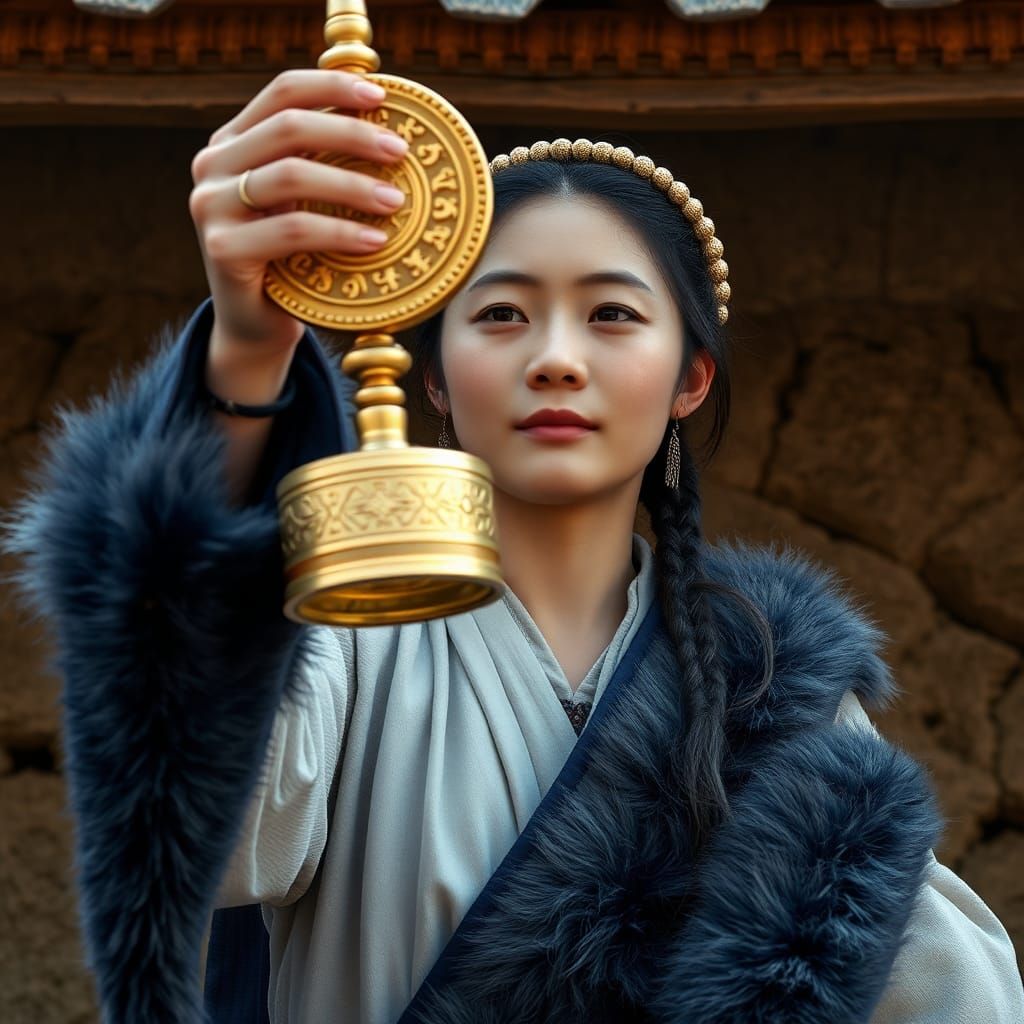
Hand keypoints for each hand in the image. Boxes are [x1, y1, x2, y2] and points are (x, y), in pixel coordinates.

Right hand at [188, 69, 408, 356]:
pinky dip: (340, 233)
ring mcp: (211, 205)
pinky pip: (293, 229)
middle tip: (399, 150)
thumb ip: (320, 164)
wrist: (256, 324)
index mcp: (233, 141)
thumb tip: (387, 129)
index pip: (283, 93)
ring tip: (396, 202)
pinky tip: (375, 241)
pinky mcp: (223, 248)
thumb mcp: (302, 202)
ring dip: (353, 185)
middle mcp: (213, 165)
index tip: (382, 96)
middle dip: (352, 134)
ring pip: (292, 176)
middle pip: (290, 127)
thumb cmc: (291, 259)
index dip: (332, 87)